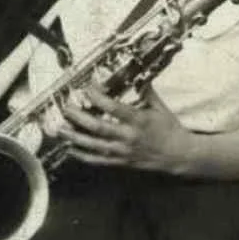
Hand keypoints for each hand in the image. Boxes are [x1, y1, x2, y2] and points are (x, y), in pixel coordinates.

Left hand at [54, 89, 194, 172]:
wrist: (179, 154)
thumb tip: (138, 77)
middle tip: (66, 108)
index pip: (113, 107)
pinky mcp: (121, 161)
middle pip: (97, 127)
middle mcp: (128, 136)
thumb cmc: (171, 130)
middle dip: (78, 117)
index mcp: (139, 120)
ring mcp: (123, 150)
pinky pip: (98, 160)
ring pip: (93, 144)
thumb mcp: (161, 108)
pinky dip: (83, 156)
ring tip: (60, 129)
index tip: (88, 89)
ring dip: (74, 137)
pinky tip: (71, 150)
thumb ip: (147, 93)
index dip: (97, 97)